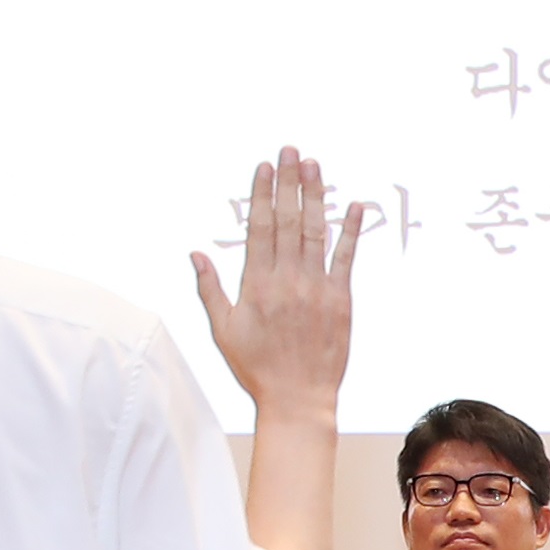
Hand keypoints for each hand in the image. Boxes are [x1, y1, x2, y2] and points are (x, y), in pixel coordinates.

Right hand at [193, 149, 369, 421]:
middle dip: (289, 183)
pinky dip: (350, 231)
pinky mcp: (340, 300)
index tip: (264, 167)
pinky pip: (346, 258)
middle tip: (290, 150)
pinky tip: (353, 205)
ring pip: (315, 232)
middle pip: (288, 221)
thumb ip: (210, 288)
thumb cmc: (257, 367)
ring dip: (315, 196)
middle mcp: (287, 281)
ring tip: (314, 165)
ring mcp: (316, 289)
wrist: (297, 399)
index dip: (263, 194)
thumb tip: (196, 253)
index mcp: (256, 285)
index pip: (260, 228)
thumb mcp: (223, 330)